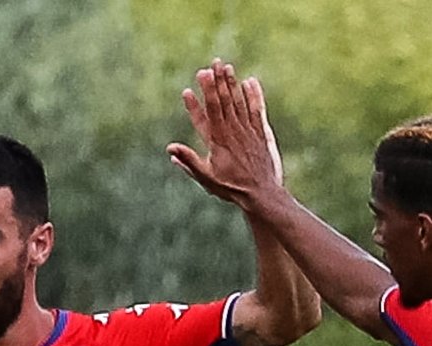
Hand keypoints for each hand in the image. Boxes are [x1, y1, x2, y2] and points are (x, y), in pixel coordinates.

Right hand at [166, 60, 283, 206]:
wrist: (261, 193)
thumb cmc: (231, 188)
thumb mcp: (206, 178)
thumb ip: (189, 161)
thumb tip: (170, 149)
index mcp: (217, 141)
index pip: (203, 116)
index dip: (194, 103)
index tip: (187, 91)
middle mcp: (232, 131)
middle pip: (221, 102)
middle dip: (215, 82)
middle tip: (210, 64)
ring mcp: (247, 130)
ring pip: (238, 101)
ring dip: (231, 83)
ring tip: (226, 66)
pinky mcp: (260, 133)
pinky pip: (256, 109)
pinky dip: (253, 95)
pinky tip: (249, 82)